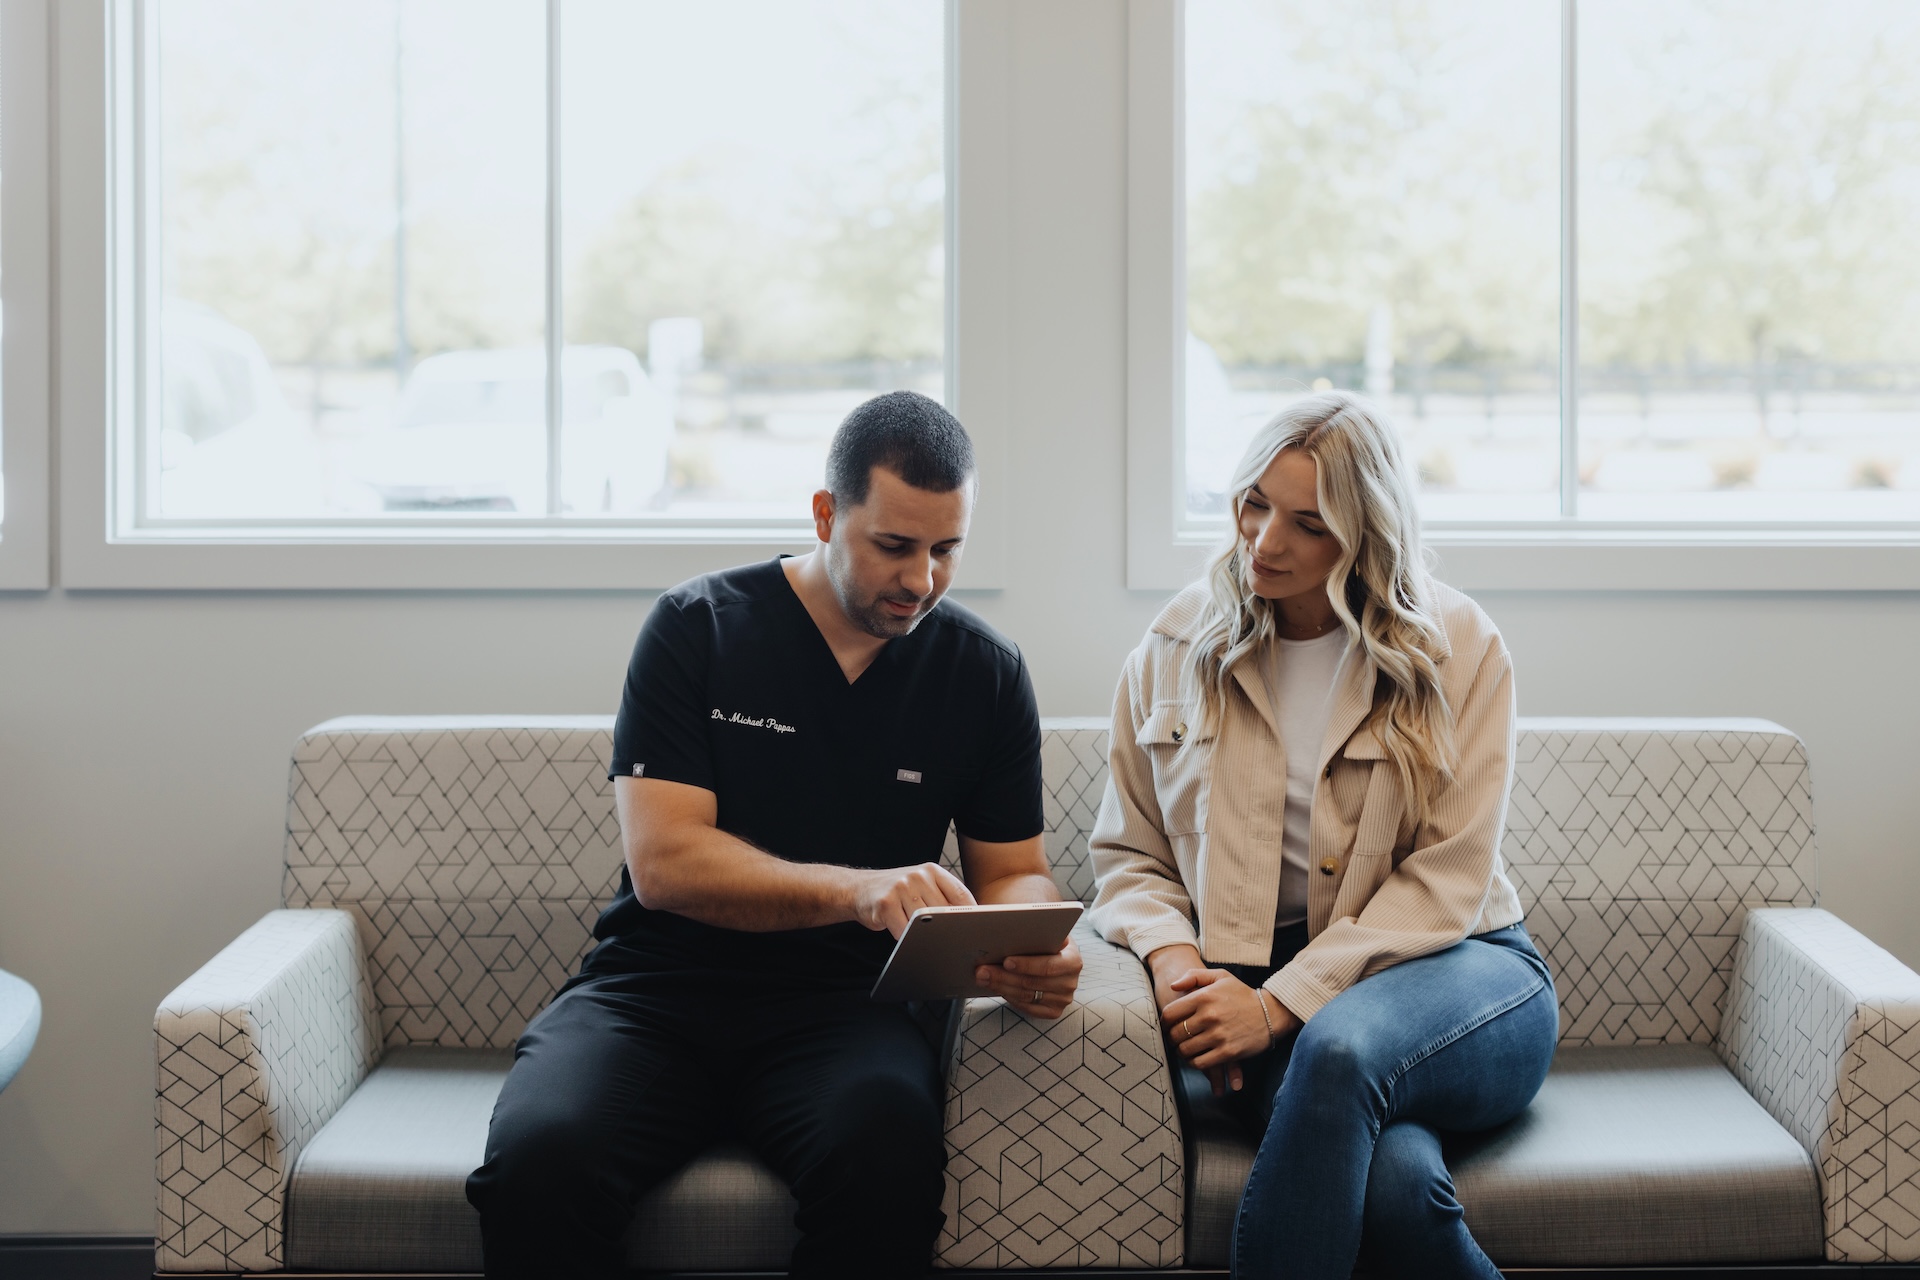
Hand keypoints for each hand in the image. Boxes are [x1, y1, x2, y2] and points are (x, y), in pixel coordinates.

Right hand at [850, 862, 975, 936]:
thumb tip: (969, 920)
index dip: (971, 914)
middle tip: (949, 941)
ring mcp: (901, 888)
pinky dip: (906, 937)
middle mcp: (917, 876)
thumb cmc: (897, 892)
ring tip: (922, 936)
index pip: (960, 894)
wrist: (860, 889)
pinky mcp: (886, 904)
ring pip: (924, 922)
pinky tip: (903, 934)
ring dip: (924, 934)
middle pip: (943, 911)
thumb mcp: (922, 885)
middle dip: (946, 928)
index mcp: (931, 870)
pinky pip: (904, 930)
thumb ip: (942, 896)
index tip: (978, 929)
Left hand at [975, 935, 1081, 1018]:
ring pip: (1026, 996)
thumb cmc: (1043, 938)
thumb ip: (1033, 930)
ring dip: (1001, 986)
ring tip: (982, 978)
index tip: (1006, 961)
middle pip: (1033, 983)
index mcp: (1073, 959)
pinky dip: (1010, 998)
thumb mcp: (1043, 930)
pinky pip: (1028, 1008)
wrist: (1050, 952)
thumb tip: (1009, 926)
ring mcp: (1063, 999)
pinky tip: (996, 988)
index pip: (1049, 965)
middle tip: (982, 970)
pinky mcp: (1053, 1011)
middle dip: (1004, 976)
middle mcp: (1070, 982)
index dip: (1026, 964)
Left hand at [1163, 968, 1298, 1083]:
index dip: (1164, 1022)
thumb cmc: (1243, 995)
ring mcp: (1218, 1035)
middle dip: (1172, 1038)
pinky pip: (1200, 1063)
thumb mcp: (1220, 976)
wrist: (1271, 1013)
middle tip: (1175, 1039)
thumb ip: (1194, 976)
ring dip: (1182, 1052)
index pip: (1170, 1013)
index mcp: (1204, 997)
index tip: (1166, 1026)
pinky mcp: (1228, 1052)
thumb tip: (1173, 986)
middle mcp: (1209, 1016)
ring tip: (1185, 1048)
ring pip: (1185, 1050)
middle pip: (1175, 1034)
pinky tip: (1196, 1058)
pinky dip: (1194, 1063)